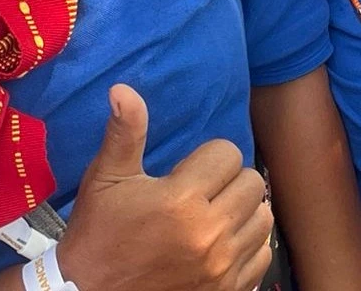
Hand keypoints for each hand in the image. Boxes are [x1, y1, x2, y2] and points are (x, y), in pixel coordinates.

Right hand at [57, 84, 272, 290]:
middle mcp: (208, 233)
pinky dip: (248, 244)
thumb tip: (122, 89)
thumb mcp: (106, 178)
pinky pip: (262, 254)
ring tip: (215, 214)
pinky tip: (223, 242)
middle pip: (251, 182)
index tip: (187, 170)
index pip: (227, 153)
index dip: (208, 156)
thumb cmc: (98, 233)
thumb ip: (124, 133)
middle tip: (202, 190)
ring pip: (263, 218)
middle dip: (228, 180)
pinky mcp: (227, 289)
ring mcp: (222, 266)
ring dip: (242, 211)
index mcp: (180, 200)